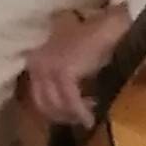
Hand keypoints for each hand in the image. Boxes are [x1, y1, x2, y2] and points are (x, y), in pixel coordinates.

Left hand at [24, 7, 133, 128]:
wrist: (110, 26)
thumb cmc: (95, 41)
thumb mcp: (73, 62)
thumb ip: (63, 80)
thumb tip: (66, 105)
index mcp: (35, 60)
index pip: (37, 96)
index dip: (55, 110)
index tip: (72, 115)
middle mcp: (36, 63)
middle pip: (43, 104)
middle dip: (62, 116)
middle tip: (81, 119)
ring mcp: (48, 67)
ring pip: (55, 105)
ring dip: (72, 115)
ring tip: (88, 115)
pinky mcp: (63, 72)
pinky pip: (70, 101)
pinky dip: (80, 112)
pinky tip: (90, 119)